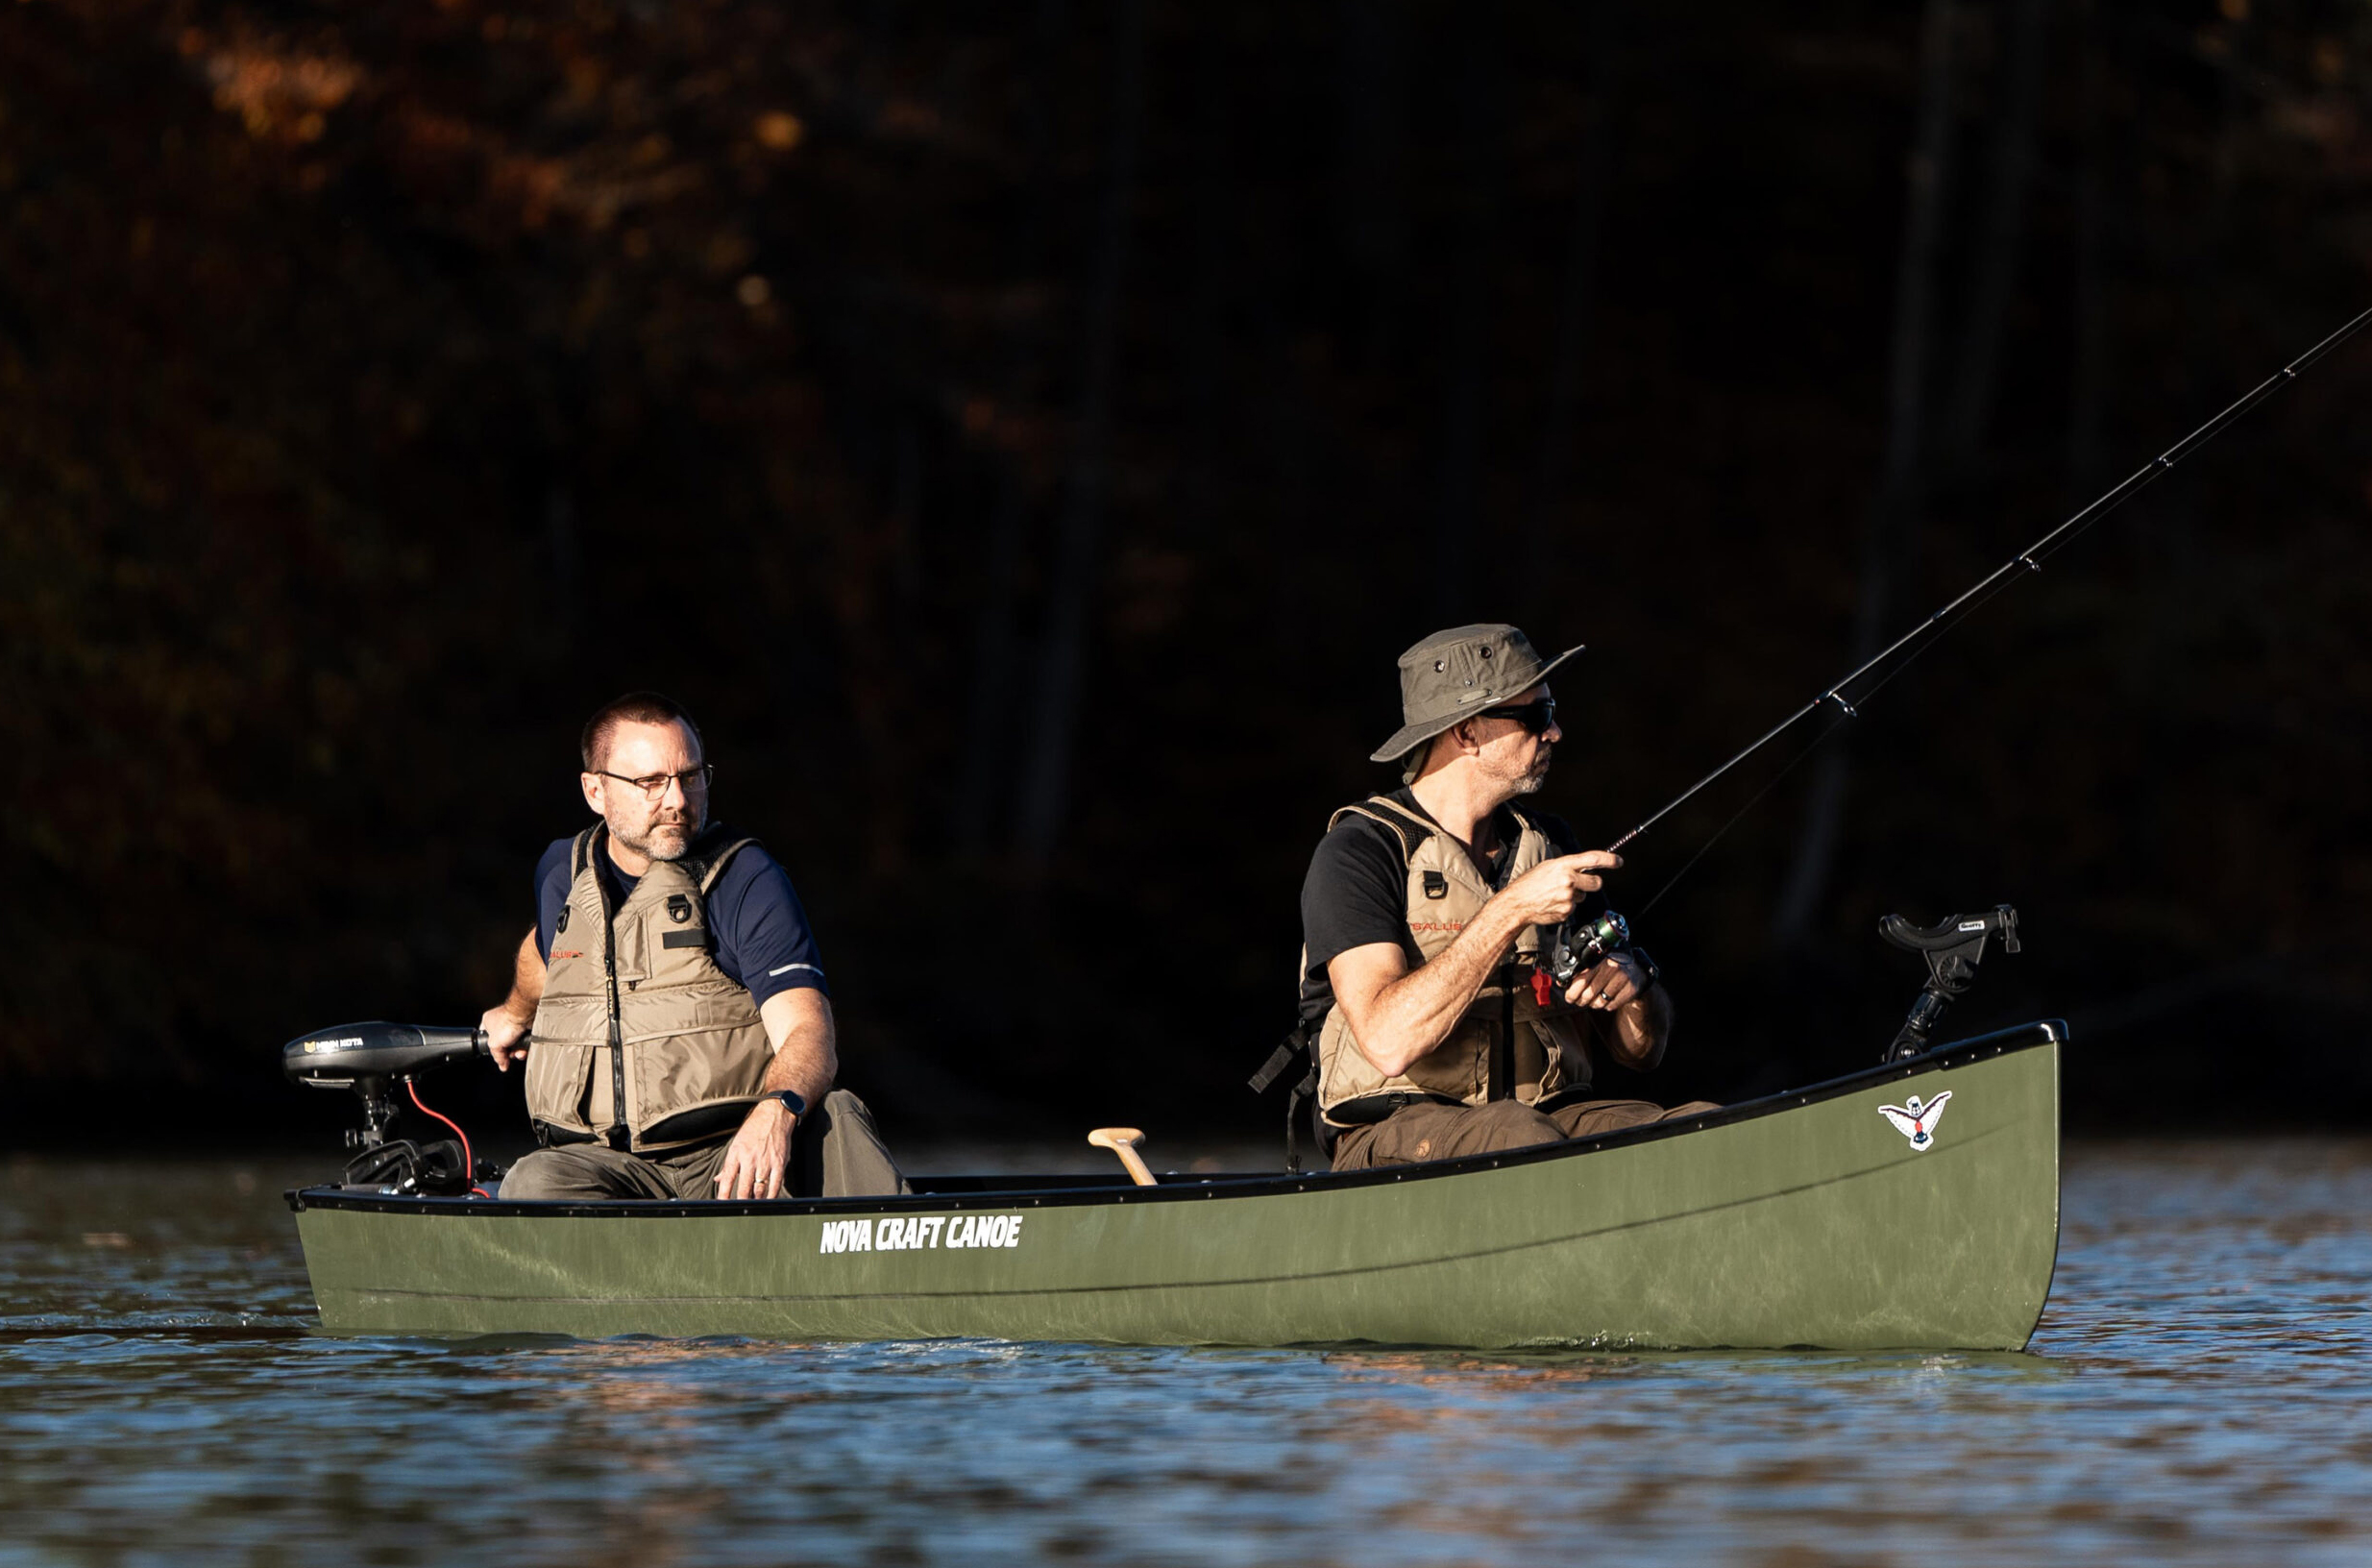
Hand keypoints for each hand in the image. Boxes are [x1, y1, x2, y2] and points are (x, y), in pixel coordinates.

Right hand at [481, 1006, 531, 1070]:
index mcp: (489, 1021)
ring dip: (517, 1052)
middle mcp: (501, 1022)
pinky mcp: (526, 1027)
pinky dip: (525, 1048)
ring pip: (515, 1044)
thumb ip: (497, 1056)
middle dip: (507, 1053)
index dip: (491, 1048)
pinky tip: (524, 1051)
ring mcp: (514, 1024)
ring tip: (519, 1054)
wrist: (525, 1016)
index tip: (497, 1055)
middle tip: (509, 1056)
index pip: (486, 1038)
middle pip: (503, 1044)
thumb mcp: (494, 1044)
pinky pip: (524, 1042)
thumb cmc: (507, 1022)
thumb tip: (502, 1065)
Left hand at [714, 1099, 793, 1198]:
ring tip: (753, 1206)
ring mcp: (765, 1162)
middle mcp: (750, 1159)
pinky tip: (769, 1200)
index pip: (727, 1178)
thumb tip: (719, 1178)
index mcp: (736, 1154)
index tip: (721, 1205)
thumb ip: (728, 1164)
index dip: (723, 1194)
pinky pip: (776, 1184)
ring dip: (756, 1201)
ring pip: (759, 1189)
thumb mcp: (736, 1143)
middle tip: (739, 1210)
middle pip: (744, 1188)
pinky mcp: (779, 1163)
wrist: (774, 1115)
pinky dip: (772, 1195)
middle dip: (740, 1202)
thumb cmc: (754, 1129)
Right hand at [1498, 851, 1621, 928]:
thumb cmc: (1530, 883)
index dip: (1609, 860)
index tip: (1618, 861)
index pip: (1593, 859)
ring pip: (1583, 897)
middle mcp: (1568, 880)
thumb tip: (1585, 867)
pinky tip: (1553, 903)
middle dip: (1592, 883)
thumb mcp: (1548, 867)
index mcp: (1563, 865)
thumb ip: (1568, 866)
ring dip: (1575, 895)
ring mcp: (1568, 898)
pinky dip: (1566, 906)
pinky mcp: (1567, 912)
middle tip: (1581, 883)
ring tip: (1556, 894)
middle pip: (1596, 882)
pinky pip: (1574, 908)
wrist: (1517, 903)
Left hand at [1566, 951, 1645, 1010]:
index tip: (1569, 997)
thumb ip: (1577, 970)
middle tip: (1578, 1001)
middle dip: (1580, 1000)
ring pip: (1599, 1002)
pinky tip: (1606, 998)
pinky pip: (1611, 1005)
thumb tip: (1561, 982)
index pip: (1581, 980)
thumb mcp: (1594, 961)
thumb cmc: (1610, 965)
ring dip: (1592, 1004)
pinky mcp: (1631, 989)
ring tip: (1592, 1000)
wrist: (1636, 968)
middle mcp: (1613, 966)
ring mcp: (1623, 978)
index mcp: (1600, 957)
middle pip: (1589, 993)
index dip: (1572, 992)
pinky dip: (1606, 1005)